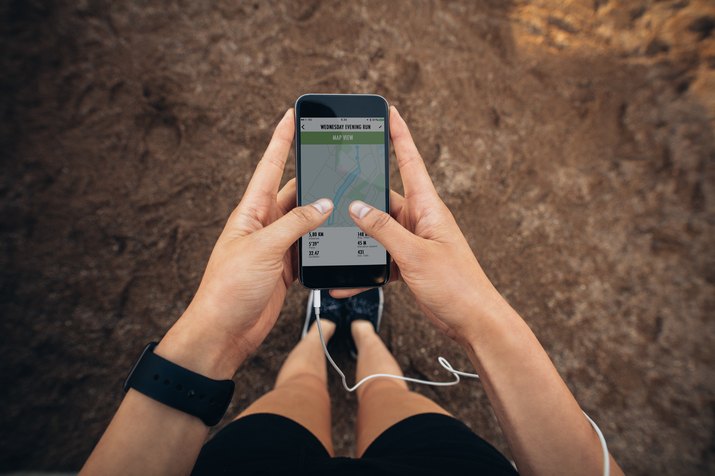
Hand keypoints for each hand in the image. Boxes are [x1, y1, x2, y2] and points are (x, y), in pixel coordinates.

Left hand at [157, 109, 331, 377]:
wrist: (224, 331)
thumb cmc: (228, 289)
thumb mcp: (264, 249)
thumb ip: (296, 224)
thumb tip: (324, 204)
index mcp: (250, 213)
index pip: (269, 167)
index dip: (281, 140)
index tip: (291, 116)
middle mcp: (263, 225)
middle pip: (293, 193)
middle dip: (314, 179)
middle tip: (337, 163)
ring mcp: (275, 247)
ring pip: (305, 221)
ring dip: (322, 215)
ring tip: (346, 203)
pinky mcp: (284, 267)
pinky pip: (308, 246)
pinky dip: (322, 242)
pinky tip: (336, 239)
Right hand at [333, 107, 507, 343]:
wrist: (473, 322)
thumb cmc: (457, 285)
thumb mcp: (415, 254)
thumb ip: (384, 230)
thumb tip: (357, 206)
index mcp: (428, 208)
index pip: (410, 162)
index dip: (399, 135)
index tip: (389, 112)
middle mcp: (420, 220)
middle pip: (383, 199)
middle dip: (359, 197)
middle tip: (334, 188)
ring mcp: (414, 242)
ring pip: (378, 231)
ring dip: (359, 240)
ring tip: (335, 242)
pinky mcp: (410, 264)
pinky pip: (382, 259)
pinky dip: (366, 269)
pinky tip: (347, 281)